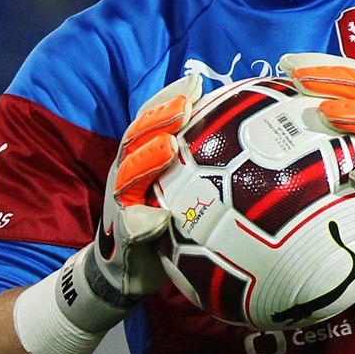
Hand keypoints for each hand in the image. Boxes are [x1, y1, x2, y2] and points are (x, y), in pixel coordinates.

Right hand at [64, 73, 201, 329]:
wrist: (122, 269)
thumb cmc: (161, 222)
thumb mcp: (175, 188)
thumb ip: (193, 163)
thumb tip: (235, 131)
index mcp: (139, 160)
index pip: (151, 122)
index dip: (168, 100)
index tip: (194, 84)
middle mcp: (125, 176)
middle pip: (136, 140)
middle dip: (157, 119)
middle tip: (184, 105)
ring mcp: (119, 205)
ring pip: (127, 178)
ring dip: (145, 161)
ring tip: (167, 147)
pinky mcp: (122, 238)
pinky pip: (128, 228)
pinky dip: (139, 223)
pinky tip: (156, 218)